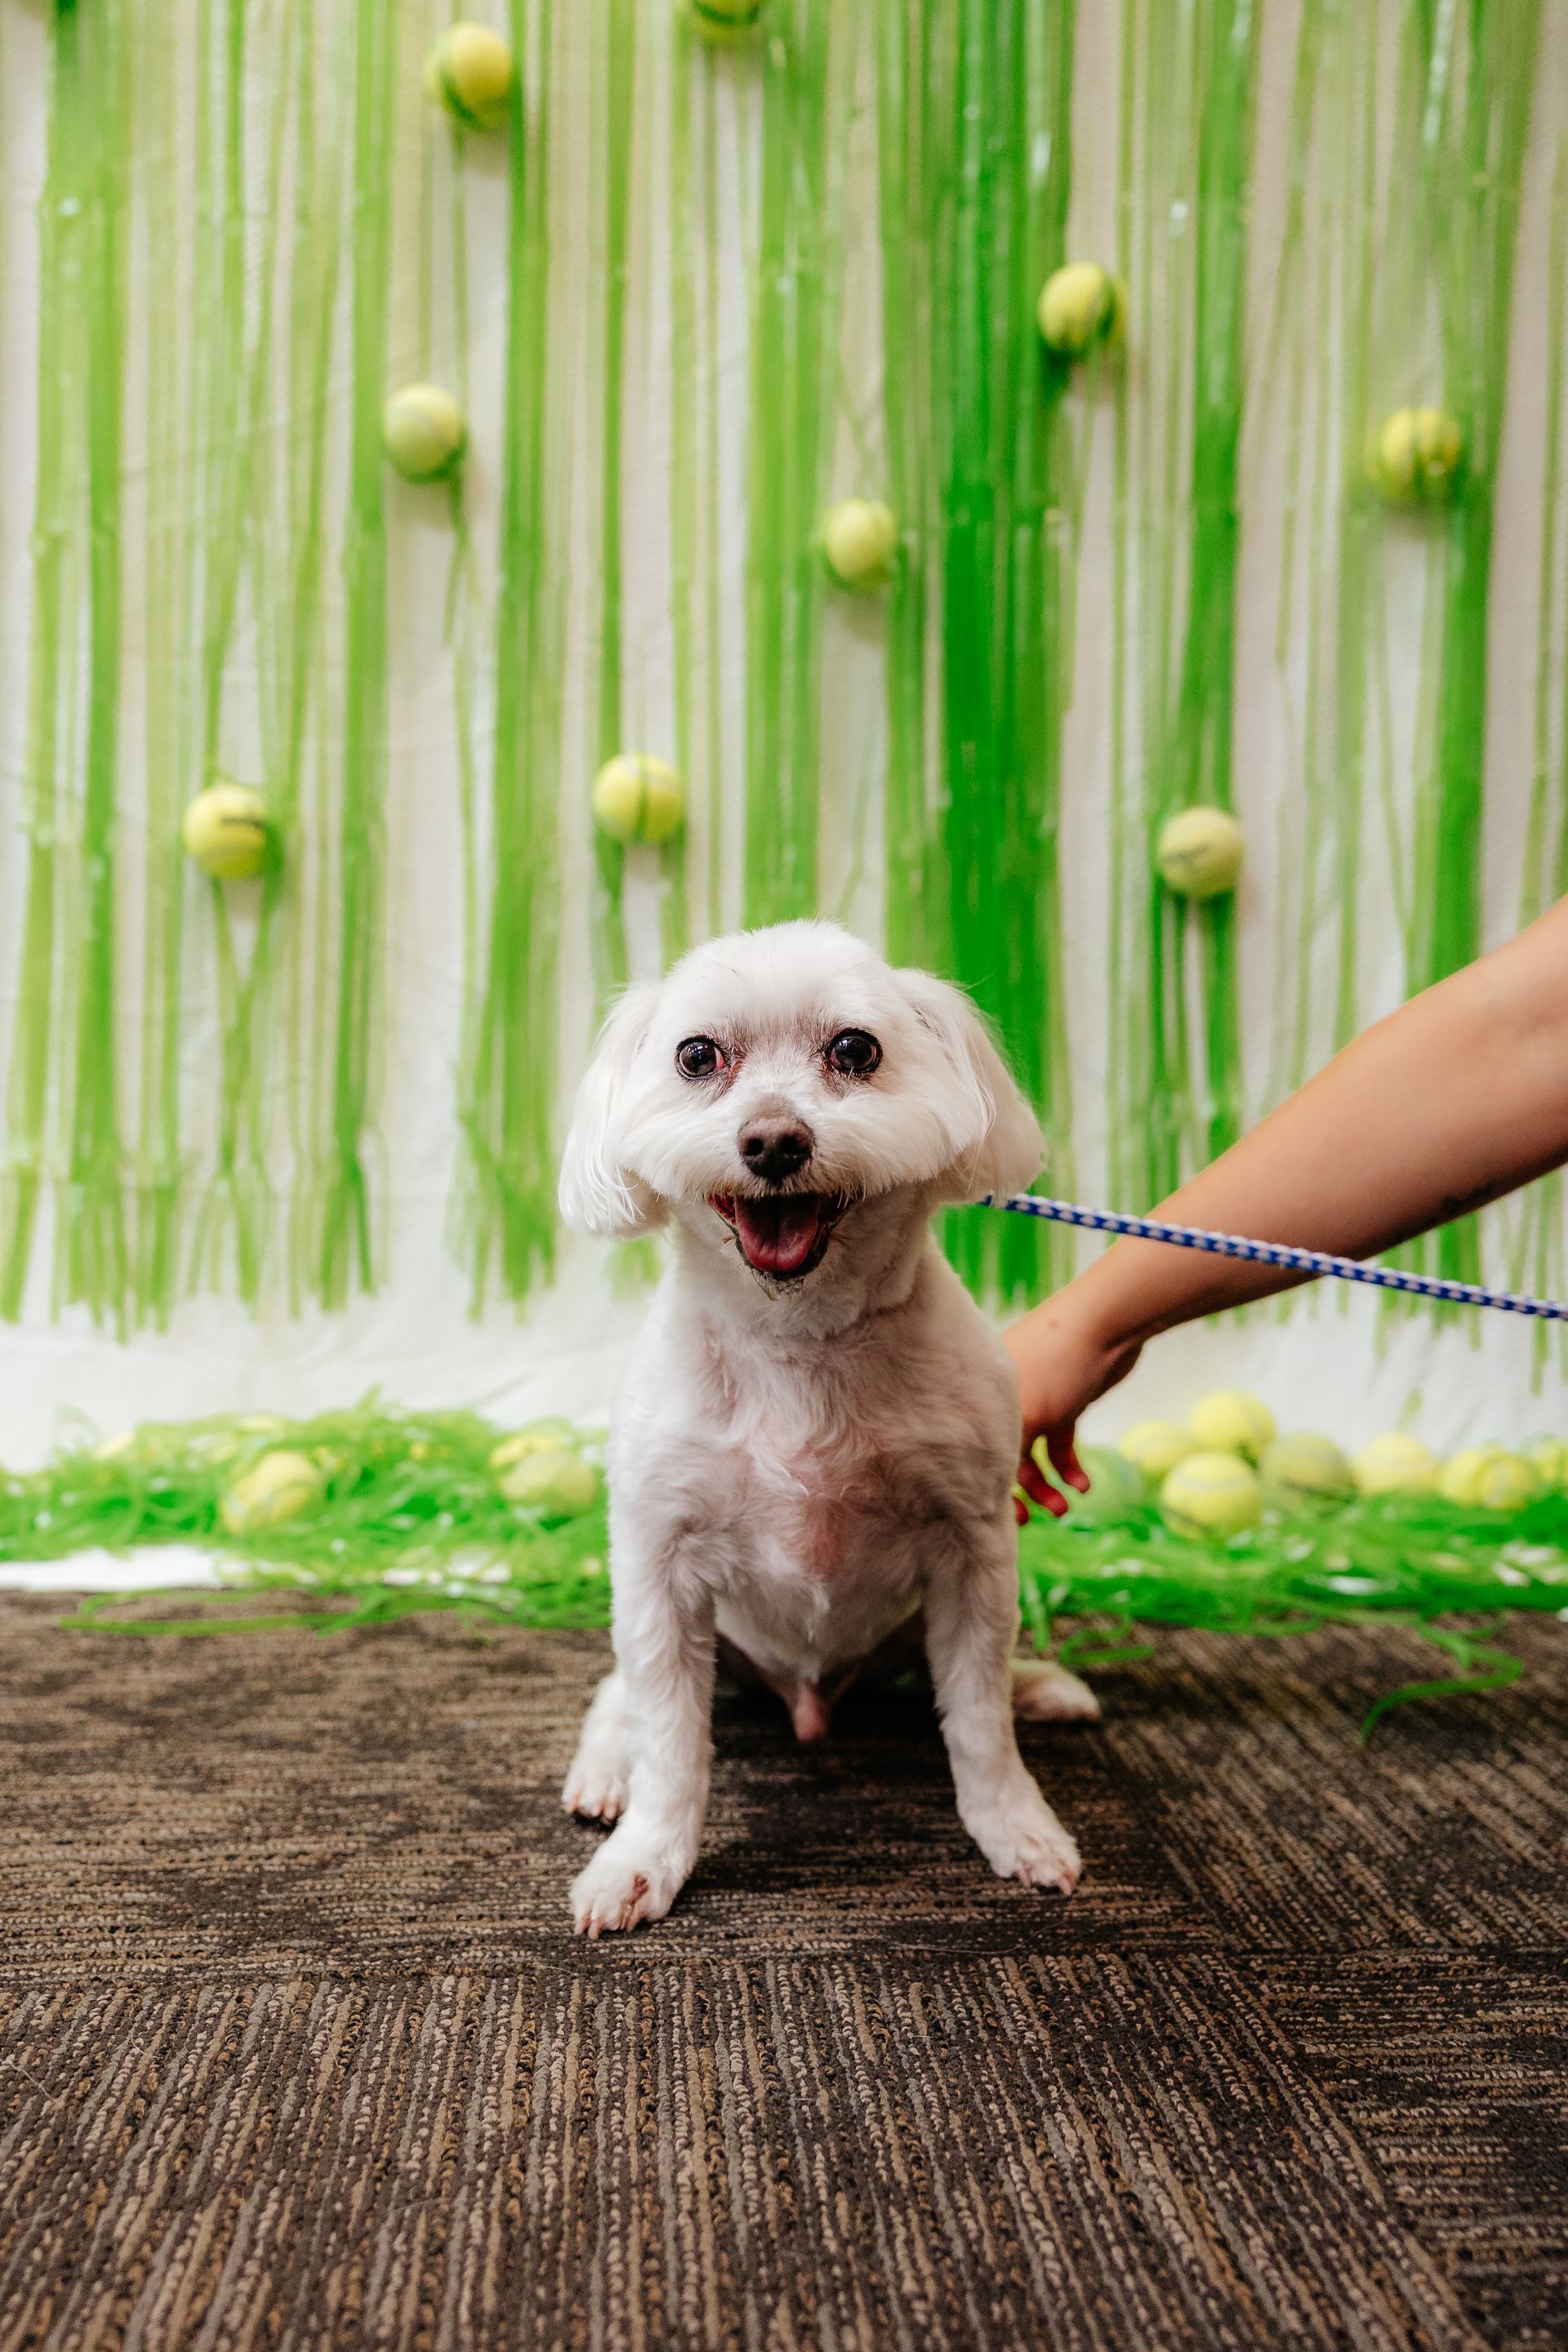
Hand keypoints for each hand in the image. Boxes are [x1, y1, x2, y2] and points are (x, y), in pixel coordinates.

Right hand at [1004, 1292, 1141, 1521]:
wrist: (1107, 1324)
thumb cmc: (1056, 1364)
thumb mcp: (1024, 1414)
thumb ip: (1003, 1454)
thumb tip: (985, 1496)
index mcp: (982, 1396)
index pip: (973, 1448)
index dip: (986, 1485)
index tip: (1005, 1517)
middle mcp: (1003, 1399)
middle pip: (1003, 1454)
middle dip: (1022, 1491)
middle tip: (1036, 1518)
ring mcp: (1035, 1399)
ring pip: (1033, 1454)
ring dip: (1050, 1485)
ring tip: (1068, 1507)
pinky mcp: (1065, 1401)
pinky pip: (1060, 1443)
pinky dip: (1070, 1467)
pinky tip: (1084, 1485)